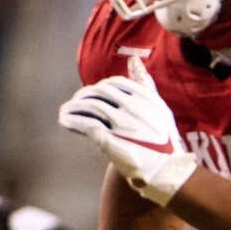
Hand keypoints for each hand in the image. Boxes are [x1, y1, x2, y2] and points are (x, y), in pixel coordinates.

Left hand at [58, 58, 197, 205]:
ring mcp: (120, 124)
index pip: (115, 84)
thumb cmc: (163, 139)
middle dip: (85, 96)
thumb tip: (133, 59)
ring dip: (73, 107)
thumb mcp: (158, 107)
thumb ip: (144, 82)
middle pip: (99, 93)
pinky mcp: (108, 139)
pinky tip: (64, 120)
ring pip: (89, 106)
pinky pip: (85, 123)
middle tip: (77, 102)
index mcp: (145, 97)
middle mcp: (132, 108)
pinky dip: (71, 120)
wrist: (165, 170)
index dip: (101, 87)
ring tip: (65, 111)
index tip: (95, 94)